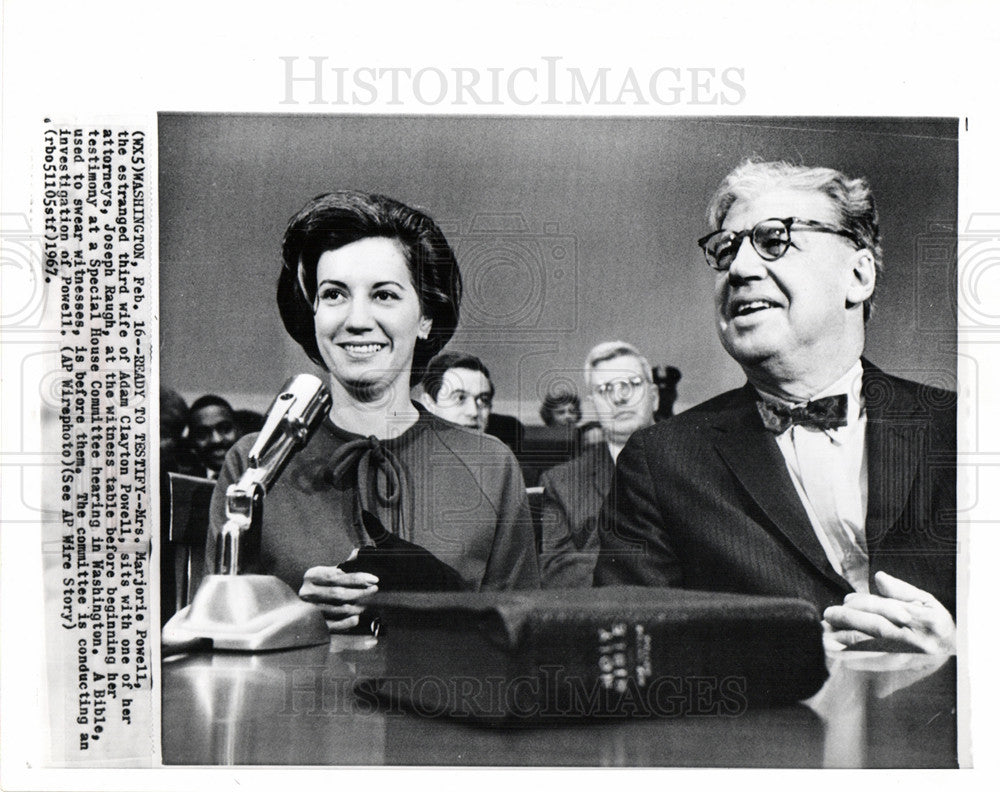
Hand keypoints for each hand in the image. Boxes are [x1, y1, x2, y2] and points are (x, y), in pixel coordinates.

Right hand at [299, 559, 378, 631]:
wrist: (296, 605)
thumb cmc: (319, 584)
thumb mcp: (327, 572)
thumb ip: (343, 565)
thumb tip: (357, 554)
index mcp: (312, 575)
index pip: (337, 576)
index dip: (357, 578)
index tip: (373, 579)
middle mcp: (307, 592)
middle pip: (339, 594)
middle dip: (360, 592)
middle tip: (374, 589)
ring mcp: (309, 609)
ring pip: (338, 610)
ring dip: (357, 607)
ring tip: (367, 603)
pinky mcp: (313, 624)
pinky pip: (334, 626)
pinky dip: (347, 623)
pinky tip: (357, 618)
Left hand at [822, 571, 954, 653]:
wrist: (953, 652)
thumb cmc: (935, 622)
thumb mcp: (926, 601)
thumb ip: (901, 590)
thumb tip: (879, 578)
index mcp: (924, 620)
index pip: (887, 609)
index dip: (863, 603)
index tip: (846, 600)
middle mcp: (918, 640)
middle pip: (877, 628)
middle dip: (849, 620)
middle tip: (828, 615)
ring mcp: (909, 657)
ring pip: (873, 649)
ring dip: (845, 641)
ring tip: (825, 633)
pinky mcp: (902, 670)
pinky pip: (875, 666)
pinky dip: (854, 660)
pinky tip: (838, 654)